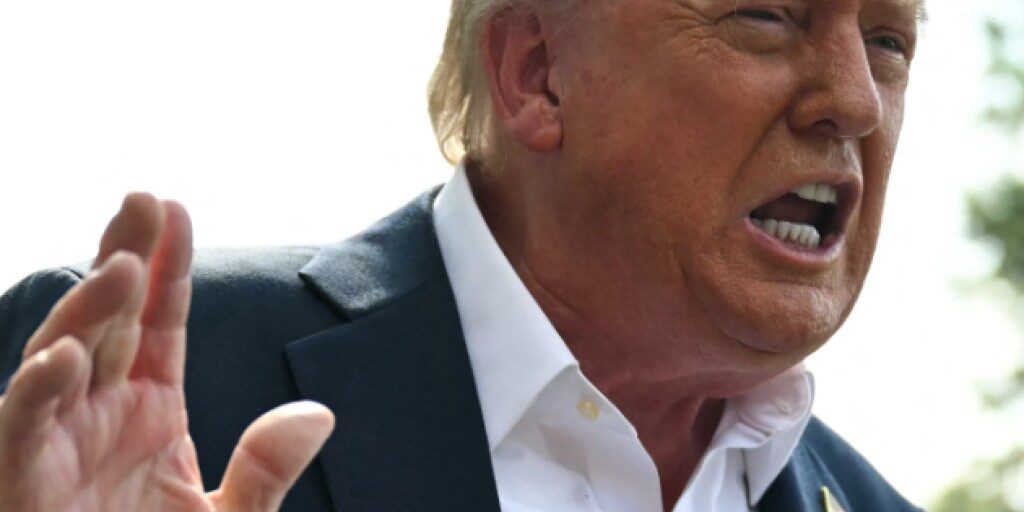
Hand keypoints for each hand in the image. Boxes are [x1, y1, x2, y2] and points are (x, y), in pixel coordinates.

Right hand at [0, 194, 334, 511]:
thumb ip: (267, 471)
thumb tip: (317, 415)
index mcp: (149, 411)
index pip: (158, 322)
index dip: (166, 267)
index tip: (174, 208)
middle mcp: (98, 417)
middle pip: (108, 322)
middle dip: (121, 259)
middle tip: (140, 200)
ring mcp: (57, 447)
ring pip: (60, 361)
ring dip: (84, 312)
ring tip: (120, 265)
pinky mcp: (24, 487)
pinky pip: (20, 434)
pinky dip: (33, 396)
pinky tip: (63, 358)